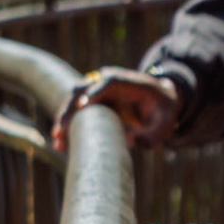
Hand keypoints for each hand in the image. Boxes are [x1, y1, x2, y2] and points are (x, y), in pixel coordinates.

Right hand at [51, 67, 182, 149]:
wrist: (158, 99)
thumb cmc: (163, 109)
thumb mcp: (165, 123)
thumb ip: (151, 133)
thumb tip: (129, 140)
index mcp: (123, 81)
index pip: (106, 83)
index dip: (92, 93)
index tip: (81, 106)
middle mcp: (104, 82)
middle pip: (81, 92)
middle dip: (69, 111)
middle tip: (60, 131)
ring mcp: (94, 91)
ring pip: (72, 102)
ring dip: (64, 121)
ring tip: (59, 142)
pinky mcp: (90, 102)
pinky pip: (75, 112)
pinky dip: (68, 126)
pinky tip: (62, 143)